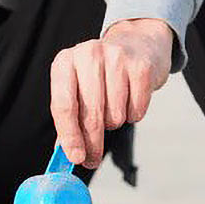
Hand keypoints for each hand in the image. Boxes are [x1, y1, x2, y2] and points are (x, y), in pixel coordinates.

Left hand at [50, 18, 173, 167]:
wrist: (137, 44)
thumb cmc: (100, 74)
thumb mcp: (76, 88)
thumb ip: (68, 119)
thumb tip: (65, 153)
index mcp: (64, 63)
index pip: (63, 105)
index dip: (69, 136)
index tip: (75, 157)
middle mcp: (87, 55)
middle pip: (89, 114)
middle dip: (92, 143)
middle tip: (92, 159)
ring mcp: (116, 58)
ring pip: (113, 115)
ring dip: (113, 122)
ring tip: (112, 108)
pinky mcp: (141, 66)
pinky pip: (136, 110)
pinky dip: (132, 114)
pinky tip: (129, 101)